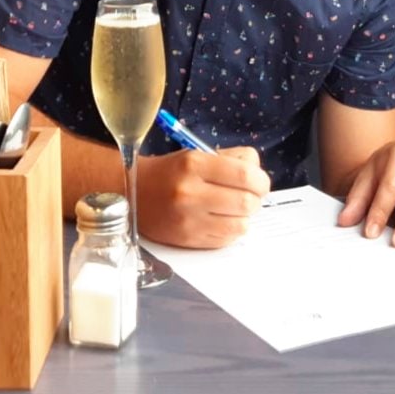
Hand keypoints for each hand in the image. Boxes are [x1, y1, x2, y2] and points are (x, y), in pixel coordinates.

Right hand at [136, 146, 270, 248]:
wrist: (134, 193)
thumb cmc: (171, 172)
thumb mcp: (197, 154)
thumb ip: (232, 159)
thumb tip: (258, 172)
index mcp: (194, 164)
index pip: (245, 174)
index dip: (260, 180)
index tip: (259, 182)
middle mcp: (190, 192)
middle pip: (246, 202)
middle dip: (255, 200)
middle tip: (249, 196)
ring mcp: (188, 219)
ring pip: (240, 225)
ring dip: (243, 217)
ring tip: (233, 209)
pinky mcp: (187, 239)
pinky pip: (226, 239)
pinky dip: (230, 230)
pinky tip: (220, 220)